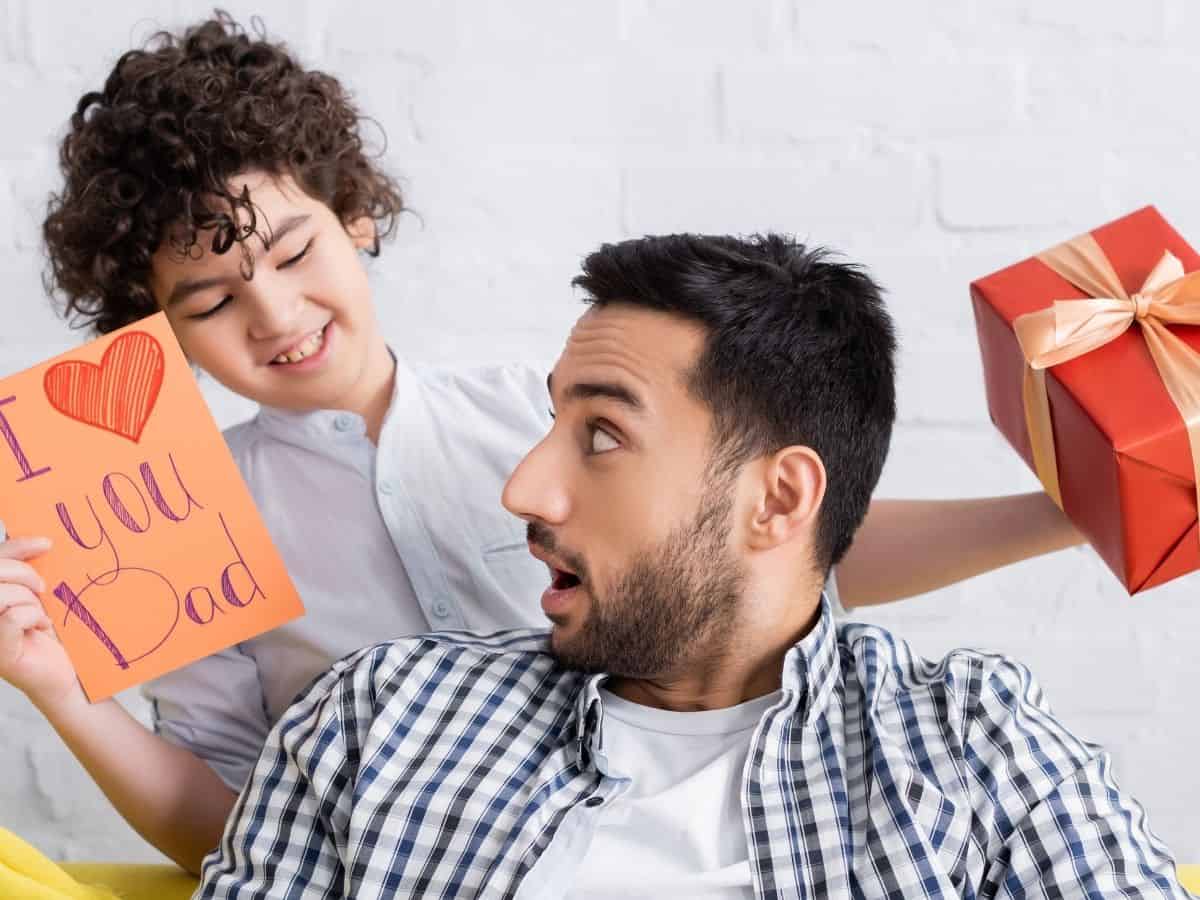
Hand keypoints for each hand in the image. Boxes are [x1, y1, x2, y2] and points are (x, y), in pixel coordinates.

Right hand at [0, 536, 80, 708]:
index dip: (15, 546)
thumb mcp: (38, 593)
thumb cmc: (51, 631)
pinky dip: (34, 617)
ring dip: (29, 598)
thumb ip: (27, 570)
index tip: (46, 543)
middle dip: (24, 573)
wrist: (68, 672)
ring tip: (40, 612)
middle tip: (45, 588)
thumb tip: (38, 539)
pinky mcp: (0, 653)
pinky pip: (13, 617)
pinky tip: (40, 627)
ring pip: (0, 594)